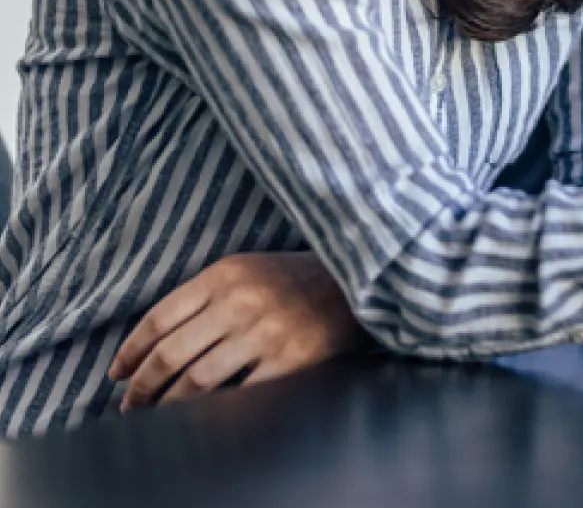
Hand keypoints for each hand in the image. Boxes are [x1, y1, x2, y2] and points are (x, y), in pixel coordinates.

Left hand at [109, 252, 365, 410]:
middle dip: (141, 387)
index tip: (117, 374)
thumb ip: (206, 296)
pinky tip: (200, 420)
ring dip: (168, 405)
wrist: (359, 279)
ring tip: (156, 417)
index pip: (160, 317)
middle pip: (171, 354)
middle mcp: (241, 301)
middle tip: (129, 404)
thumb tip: (155, 343)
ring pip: (196, 381)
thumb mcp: (249, 269)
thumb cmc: (297, 278)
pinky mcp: (289, 360)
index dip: (132, 351)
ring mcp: (266, 332)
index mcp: (226, 273)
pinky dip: (213, 413)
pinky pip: (238, 396)